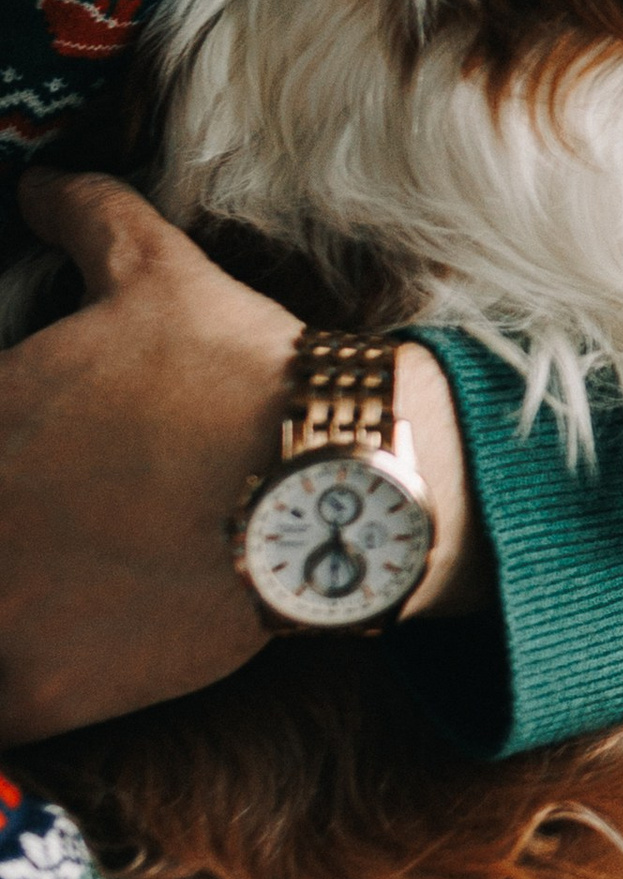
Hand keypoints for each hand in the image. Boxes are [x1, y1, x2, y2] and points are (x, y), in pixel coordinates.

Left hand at [0, 172, 482, 743]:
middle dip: (5, 531)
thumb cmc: (241, 372)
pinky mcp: (40, 688)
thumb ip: (84, 221)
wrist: (334, 475)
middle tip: (54, 533)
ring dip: (10, 612)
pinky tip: (63, 663)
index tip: (18, 471)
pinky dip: (19, 696)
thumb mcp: (160, 272)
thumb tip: (40, 182)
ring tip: (55, 595)